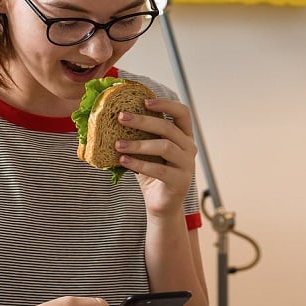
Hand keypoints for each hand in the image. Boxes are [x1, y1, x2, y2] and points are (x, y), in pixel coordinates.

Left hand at [114, 97, 197, 215]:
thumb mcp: (147, 150)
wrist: (160, 204)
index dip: (165, 104)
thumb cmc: (152, 172)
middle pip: (168, 128)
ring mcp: (187, 165)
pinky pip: (159, 169)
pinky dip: (138, 163)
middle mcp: (189, 147)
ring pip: (164, 147)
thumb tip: (116, 116)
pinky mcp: (180, 181)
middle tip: (121, 117)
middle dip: (143, 120)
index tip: (144, 101)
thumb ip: (140, 134)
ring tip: (117, 144)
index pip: (182, 112)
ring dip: (138, 144)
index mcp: (184, 136)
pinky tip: (122, 160)